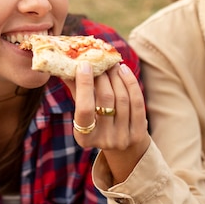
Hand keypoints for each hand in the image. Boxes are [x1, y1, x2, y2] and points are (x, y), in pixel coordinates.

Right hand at [66, 62, 149, 182]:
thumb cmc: (95, 121)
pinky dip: (131, 83)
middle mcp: (103, 140)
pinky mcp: (138, 133)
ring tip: (112, 64)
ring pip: (122, 98)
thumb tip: (67, 64)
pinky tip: (124, 71)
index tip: (84, 65)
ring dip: (117, 77)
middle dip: (104, 76)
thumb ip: (75, 90)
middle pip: (105, 100)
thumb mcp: (83, 110)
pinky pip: (137, 102)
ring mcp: (122, 138)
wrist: (120, 143)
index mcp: (83, 137)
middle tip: (101, 60)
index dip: (84, 85)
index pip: (84, 108)